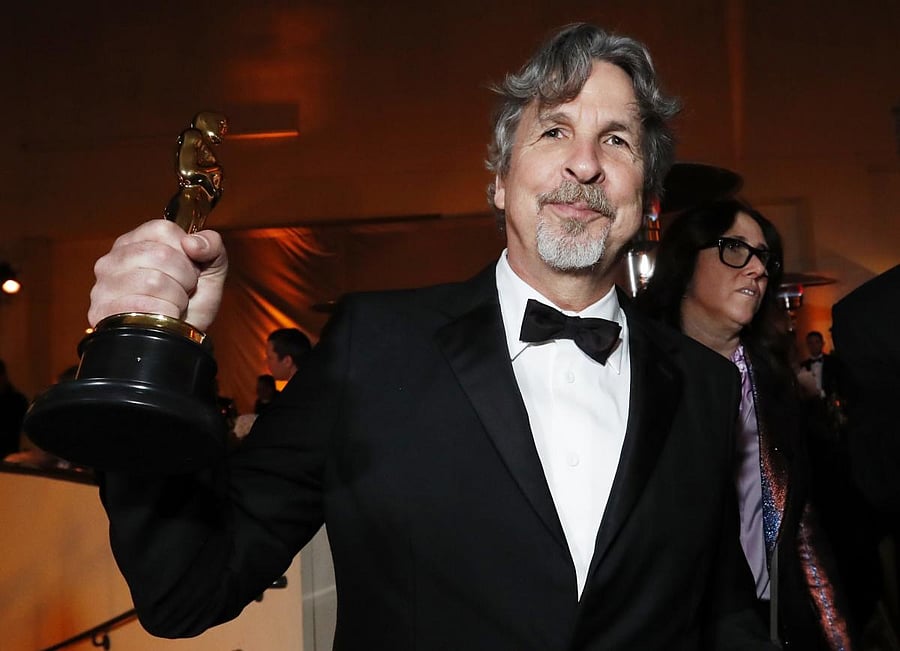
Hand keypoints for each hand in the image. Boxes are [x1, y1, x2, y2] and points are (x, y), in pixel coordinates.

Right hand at [88, 219, 227, 330]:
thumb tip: (193, 243)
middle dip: (185, 277)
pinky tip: (163, 318)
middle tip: (183, 290)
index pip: (164, 229)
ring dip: (176, 298)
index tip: (190, 268)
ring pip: (154, 281)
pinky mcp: (102, 311)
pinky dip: (166, 315)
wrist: (179, 341)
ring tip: (173, 304)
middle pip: (161, 254)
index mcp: (135, 241)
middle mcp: (113, 259)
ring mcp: (104, 285)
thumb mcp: (211, 269)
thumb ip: (212, 245)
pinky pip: (145, 307)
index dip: (187, 252)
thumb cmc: (192, 303)